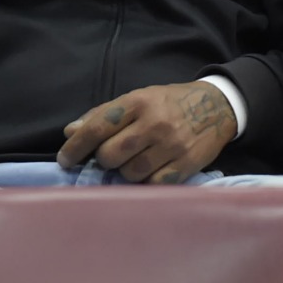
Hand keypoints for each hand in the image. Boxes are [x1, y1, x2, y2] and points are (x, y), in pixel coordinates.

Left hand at [57, 82, 237, 183]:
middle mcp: (155, 122)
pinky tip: (150, 171)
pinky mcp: (186, 165)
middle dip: (105, 160)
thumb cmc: (169, 102)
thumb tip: (70, 132)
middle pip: (110, 155)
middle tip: (112, 156)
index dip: (76, 147)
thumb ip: (103, 114)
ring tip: (135, 161)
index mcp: (139, 102)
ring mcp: (172, 145)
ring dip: (126, 171)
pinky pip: (152, 184)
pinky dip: (146, 181)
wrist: (217, 106)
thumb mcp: (138, 97)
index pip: (97, 127)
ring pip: (130, 173)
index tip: (65, 159)